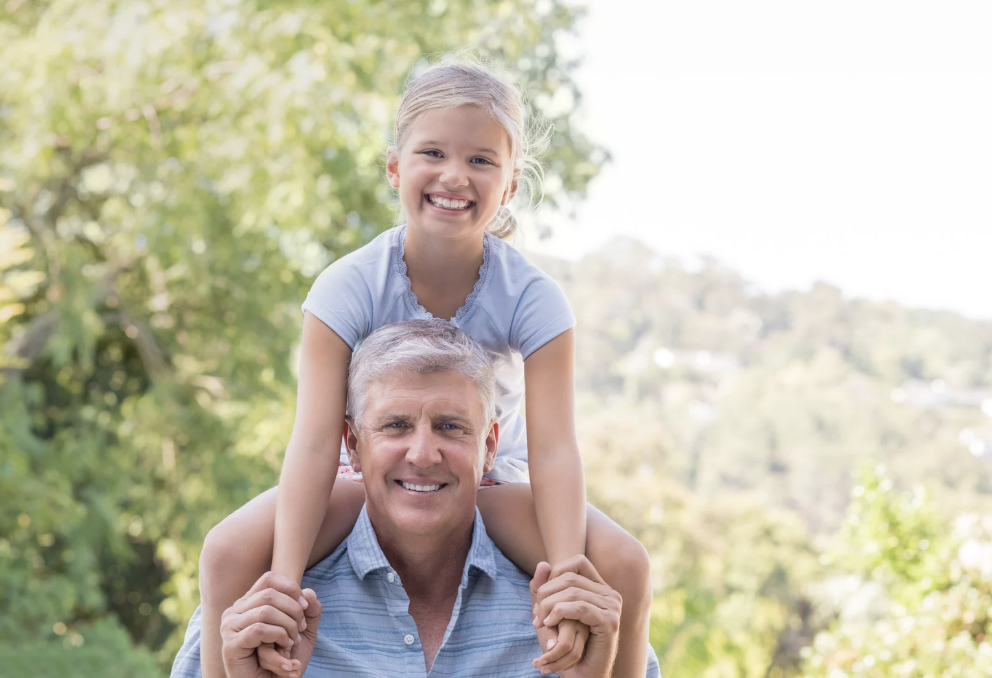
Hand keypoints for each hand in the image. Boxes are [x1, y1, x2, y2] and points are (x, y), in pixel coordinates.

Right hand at [220, 571, 322, 677]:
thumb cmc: (285, 659)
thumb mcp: (304, 632)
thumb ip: (310, 611)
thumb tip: (309, 592)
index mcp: (249, 603)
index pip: (269, 579)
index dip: (291, 589)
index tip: (304, 608)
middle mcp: (235, 611)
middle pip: (270, 594)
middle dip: (293, 611)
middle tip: (300, 630)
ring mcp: (230, 627)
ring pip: (266, 611)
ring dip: (287, 628)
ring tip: (292, 644)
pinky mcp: (231, 644)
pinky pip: (259, 630)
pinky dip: (278, 638)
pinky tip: (285, 652)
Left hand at [530, 556, 620, 677]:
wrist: (581, 673)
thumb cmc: (564, 643)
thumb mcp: (549, 612)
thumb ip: (543, 588)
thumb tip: (542, 563)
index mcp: (599, 587)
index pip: (577, 561)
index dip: (555, 573)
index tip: (542, 596)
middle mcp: (609, 593)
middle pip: (570, 578)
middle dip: (545, 594)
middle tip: (535, 615)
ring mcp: (612, 606)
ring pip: (572, 592)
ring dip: (548, 607)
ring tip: (539, 623)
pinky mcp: (609, 622)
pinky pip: (580, 608)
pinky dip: (559, 613)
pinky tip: (549, 624)